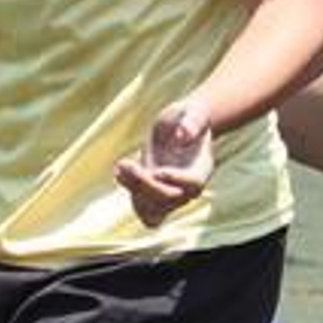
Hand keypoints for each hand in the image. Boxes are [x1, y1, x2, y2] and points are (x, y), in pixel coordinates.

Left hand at [113, 96, 213, 227]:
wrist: (181, 125)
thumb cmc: (189, 116)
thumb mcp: (192, 111)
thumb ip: (192, 121)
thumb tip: (182, 135)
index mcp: (203, 167)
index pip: (194, 183)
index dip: (176, 180)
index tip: (157, 170)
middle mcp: (189, 187)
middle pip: (169, 198)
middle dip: (145, 184)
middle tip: (125, 162)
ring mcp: (173, 195)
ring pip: (154, 211)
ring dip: (134, 191)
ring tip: (121, 166)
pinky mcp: (156, 196)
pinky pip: (143, 210)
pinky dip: (131, 194)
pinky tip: (119, 169)